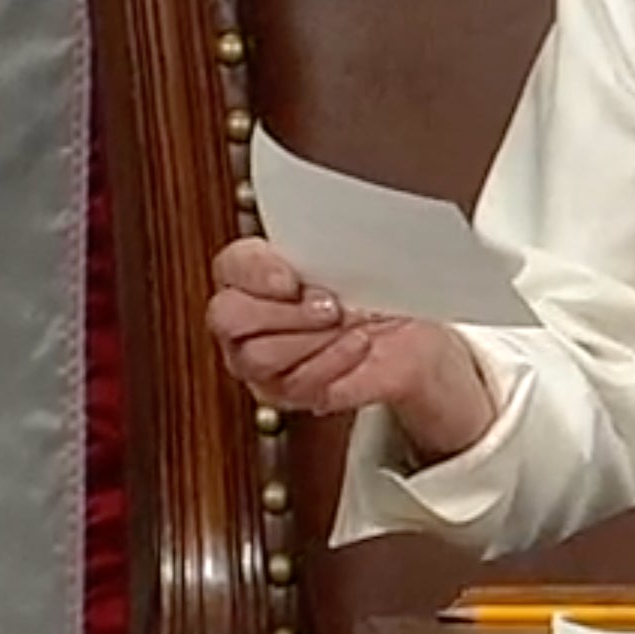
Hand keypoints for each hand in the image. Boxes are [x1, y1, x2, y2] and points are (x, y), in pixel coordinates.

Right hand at [206, 237, 497, 461]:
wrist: (407, 333)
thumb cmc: (372, 289)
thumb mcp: (353, 252)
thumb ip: (327, 244)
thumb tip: (329, 239)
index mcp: (253, 273)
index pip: (230, 266)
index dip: (256, 271)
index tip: (292, 277)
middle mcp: (245, 320)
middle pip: (228, 317)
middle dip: (283, 311)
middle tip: (328, 304)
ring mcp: (259, 361)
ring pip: (257, 357)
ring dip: (311, 338)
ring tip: (349, 322)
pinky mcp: (287, 394)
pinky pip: (296, 384)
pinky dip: (334, 360)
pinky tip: (358, 343)